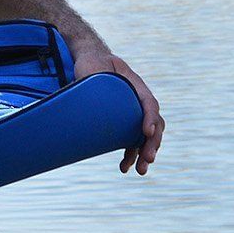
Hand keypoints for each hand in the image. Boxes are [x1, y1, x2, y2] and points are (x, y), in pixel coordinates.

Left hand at [72, 48, 163, 175]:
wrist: (93, 62)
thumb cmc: (93, 65)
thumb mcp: (92, 69)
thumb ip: (90, 79)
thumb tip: (79, 99)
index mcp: (136, 85)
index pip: (149, 103)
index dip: (150, 118)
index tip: (146, 132)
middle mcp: (139, 101)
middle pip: (154, 123)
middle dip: (152, 144)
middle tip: (148, 159)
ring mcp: (134, 113)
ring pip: (146, 136)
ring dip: (144, 154)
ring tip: (140, 170)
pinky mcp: (124, 123)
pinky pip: (133, 140)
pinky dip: (131, 154)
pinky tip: (124, 168)